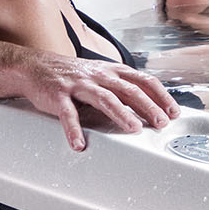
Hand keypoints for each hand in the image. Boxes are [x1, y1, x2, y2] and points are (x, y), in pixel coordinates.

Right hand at [16, 52, 177, 150]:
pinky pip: (68, 113)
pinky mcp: (59, 96)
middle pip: (129, 90)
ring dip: (121, 114)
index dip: (160, 95)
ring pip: (105, 98)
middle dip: (148, 106)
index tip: (173, 110)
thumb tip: (149, 104)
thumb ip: (121, 87)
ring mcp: (79, 85)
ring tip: (133, 128)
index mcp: (111, 71)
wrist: (35, 66)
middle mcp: (98, 75)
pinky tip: (79, 143)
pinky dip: (73, 129)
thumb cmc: (72, 75)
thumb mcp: (101, 74)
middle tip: (161, 122)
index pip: (142, 80)